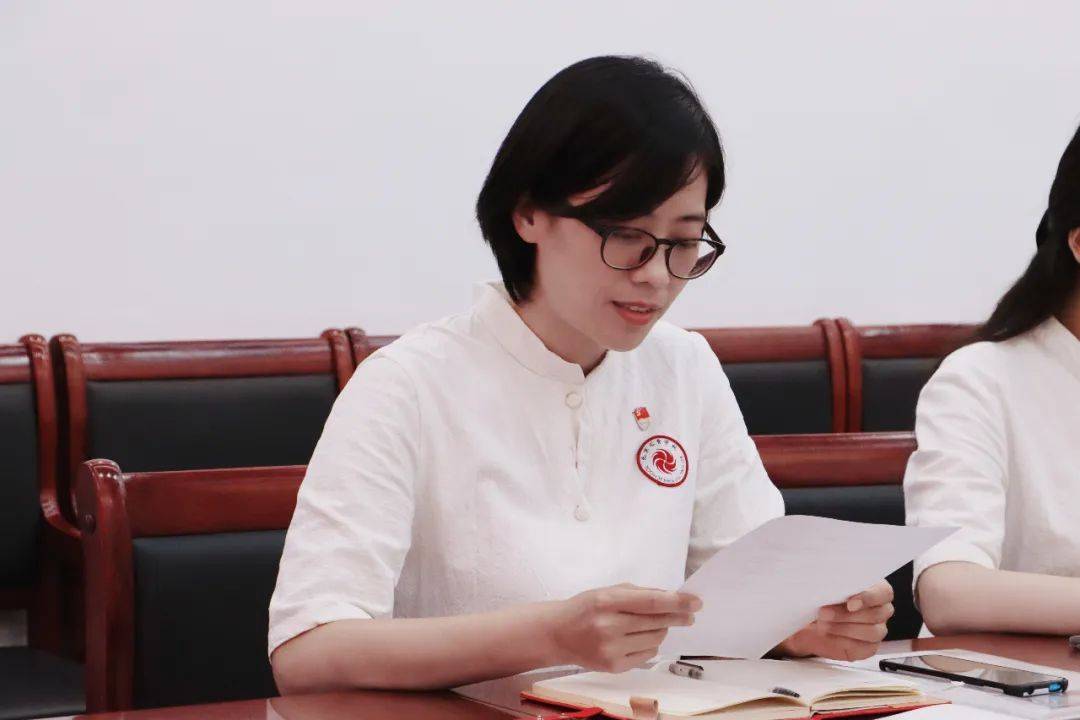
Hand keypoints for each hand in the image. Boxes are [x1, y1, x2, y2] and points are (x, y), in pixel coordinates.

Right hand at [545, 584, 700, 671]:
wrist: (558, 634)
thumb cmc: (586, 608)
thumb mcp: (607, 592)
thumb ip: (638, 593)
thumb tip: (672, 598)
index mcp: (607, 601)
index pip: (650, 602)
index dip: (677, 602)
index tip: (696, 602)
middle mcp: (609, 626)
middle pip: (657, 622)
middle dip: (678, 617)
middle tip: (689, 614)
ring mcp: (611, 649)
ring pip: (656, 639)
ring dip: (662, 630)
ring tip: (652, 624)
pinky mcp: (614, 666)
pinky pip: (647, 654)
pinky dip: (650, 644)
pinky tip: (638, 637)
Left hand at [779, 580, 893, 660]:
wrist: (811, 623)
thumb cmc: (822, 599)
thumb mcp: (825, 587)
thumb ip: (834, 585)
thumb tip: (830, 586)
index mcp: (876, 589)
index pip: (884, 593)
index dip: (868, 598)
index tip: (850, 604)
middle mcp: (881, 610)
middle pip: (876, 614)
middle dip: (847, 615)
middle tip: (824, 612)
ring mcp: (878, 630)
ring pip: (872, 632)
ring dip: (844, 628)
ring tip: (822, 624)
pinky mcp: (869, 648)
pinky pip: (863, 648)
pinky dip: (842, 641)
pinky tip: (828, 635)